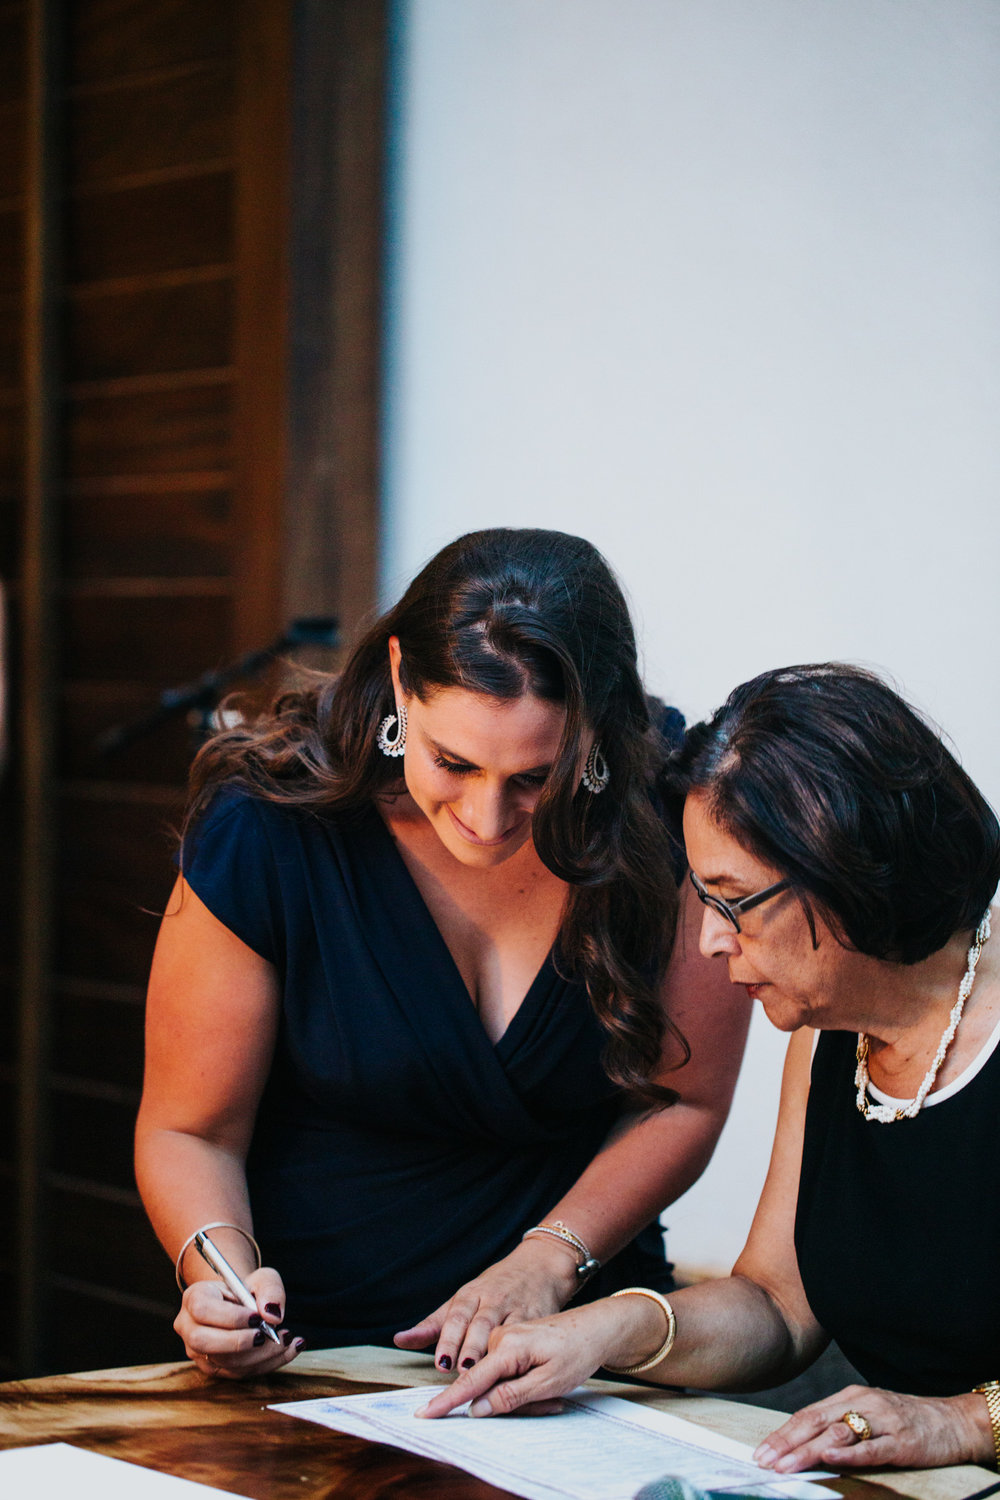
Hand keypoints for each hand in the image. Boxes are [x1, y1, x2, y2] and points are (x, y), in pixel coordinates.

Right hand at [174, 1267, 302, 1378]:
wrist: (242, 1307)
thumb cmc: (248, 1290)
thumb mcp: (262, 1279)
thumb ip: (270, 1289)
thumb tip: (272, 1315)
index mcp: (194, 1297)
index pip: (203, 1310)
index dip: (230, 1317)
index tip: (258, 1318)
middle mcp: (189, 1326)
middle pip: (204, 1342)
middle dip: (241, 1342)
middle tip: (269, 1335)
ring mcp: (198, 1352)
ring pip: (223, 1362)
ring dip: (260, 1356)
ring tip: (287, 1339)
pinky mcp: (213, 1369)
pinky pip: (237, 1373)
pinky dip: (267, 1364)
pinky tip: (288, 1350)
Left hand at [394, 1238, 580, 1373]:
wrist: (539, 1267)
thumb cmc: (493, 1288)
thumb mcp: (463, 1300)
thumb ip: (433, 1324)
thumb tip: (399, 1339)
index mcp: (472, 1293)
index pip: (457, 1316)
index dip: (449, 1340)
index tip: (441, 1363)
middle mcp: (494, 1299)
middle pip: (480, 1323)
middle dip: (470, 1346)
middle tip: (461, 1370)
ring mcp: (517, 1307)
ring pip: (505, 1329)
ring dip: (494, 1351)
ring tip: (485, 1372)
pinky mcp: (539, 1317)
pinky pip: (530, 1335)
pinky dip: (523, 1351)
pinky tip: (518, 1369)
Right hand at [416, 1299, 640, 1418]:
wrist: (598, 1326)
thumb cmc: (578, 1352)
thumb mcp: (549, 1382)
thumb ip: (511, 1396)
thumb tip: (477, 1409)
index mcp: (507, 1346)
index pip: (471, 1379)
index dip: (448, 1400)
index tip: (424, 1413)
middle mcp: (500, 1337)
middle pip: (486, 1384)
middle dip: (509, 1402)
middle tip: (550, 1403)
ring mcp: (504, 1336)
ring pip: (497, 1380)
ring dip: (520, 1394)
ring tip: (552, 1393)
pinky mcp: (511, 1340)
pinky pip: (506, 1371)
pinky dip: (522, 1384)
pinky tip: (546, 1383)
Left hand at [753, 1384, 992, 1472]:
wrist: (951, 1420)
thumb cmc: (904, 1420)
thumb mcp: (867, 1415)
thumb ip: (839, 1425)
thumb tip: (803, 1444)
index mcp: (848, 1397)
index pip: (806, 1415)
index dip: (782, 1434)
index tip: (760, 1452)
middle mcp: (860, 1403)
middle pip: (815, 1422)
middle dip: (786, 1443)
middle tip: (763, 1460)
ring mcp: (881, 1421)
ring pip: (837, 1434)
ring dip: (807, 1451)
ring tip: (785, 1465)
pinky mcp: (900, 1441)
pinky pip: (871, 1448)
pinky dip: (848, 1454)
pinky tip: (830, 1459)